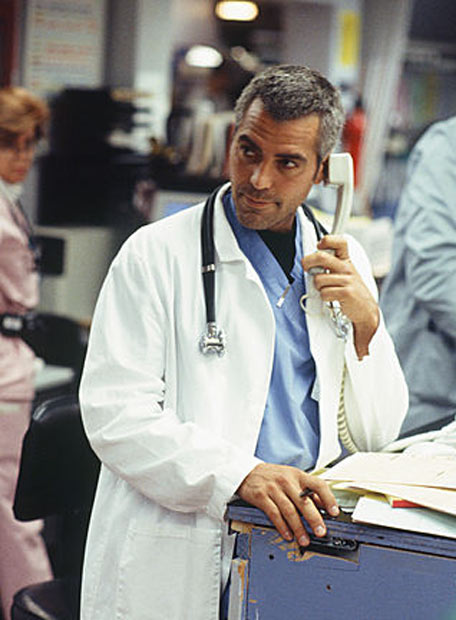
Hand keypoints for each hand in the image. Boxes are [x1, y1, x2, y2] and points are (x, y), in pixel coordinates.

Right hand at [236, 463, 338, 546]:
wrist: (247, 472)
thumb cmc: (272, 476)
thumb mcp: (292, 477)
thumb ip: (307, 490)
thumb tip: (324, 505)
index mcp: (297, 475)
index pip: (317, 484)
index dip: (328, 498)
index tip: (334, 512)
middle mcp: (286, 481)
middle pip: (303, 501)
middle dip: (314, 518)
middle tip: (320, 532)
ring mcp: (273, 489)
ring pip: (289, 510)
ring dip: (298, 528)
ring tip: (304, 539)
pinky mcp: (261, 497)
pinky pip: (274, 514)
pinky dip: (282, 526)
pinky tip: (288, 535)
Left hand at [302, 235, 378, 357]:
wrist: (366, 310)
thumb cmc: (351, 291)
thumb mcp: (344, 274)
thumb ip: (330, 265)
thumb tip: (310, 262)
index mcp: (347, 261)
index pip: (340, 242)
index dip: (327, 240)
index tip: (319, 246)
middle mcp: (347, 268)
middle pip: (321, 257)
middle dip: (308, 262)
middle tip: (306, 267)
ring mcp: (347, 280)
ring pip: (318, 279)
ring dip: (318, 287)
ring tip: (326, 290)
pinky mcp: (346, 293)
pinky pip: (324, 293)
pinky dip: (324, 297)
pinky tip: (332, 298)